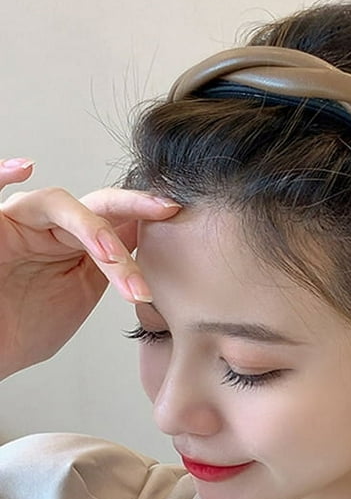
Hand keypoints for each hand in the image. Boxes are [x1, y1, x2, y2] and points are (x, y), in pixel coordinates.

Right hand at [0, 158, 180, 379]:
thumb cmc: (22, 330)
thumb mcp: (78, 297)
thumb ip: (110, 273)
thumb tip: (157, 260)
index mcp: (77, 245)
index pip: (117, 221)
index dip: (148, 215)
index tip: (181, 215)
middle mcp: (50, 227)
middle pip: (97, 208)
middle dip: (134, 210)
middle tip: (166, 212)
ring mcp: (20, 223)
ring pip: (61, 206)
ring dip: (93, 228)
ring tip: (112, 258)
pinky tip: (22, 168)